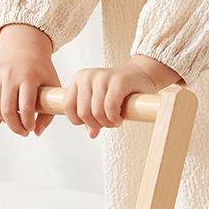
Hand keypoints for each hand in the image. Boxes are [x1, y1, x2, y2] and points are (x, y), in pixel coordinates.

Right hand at [0, 24, 59, 136]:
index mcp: (29, 76)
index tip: (31, 129)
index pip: (26, 107)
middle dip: (15, 126)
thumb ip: (49, 111)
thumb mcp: (52, 87)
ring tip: (14, 123)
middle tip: (23, 131)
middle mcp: (11, 73)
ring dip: (4, 121)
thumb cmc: (40, 71)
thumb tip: (37, 132)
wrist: (26, 53)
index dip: (27, 123)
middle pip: (7, 110)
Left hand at [63, 56, 181, 137]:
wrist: (141, 75)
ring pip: (96, 112)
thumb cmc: (119, 90)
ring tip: (116, 119)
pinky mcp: (118, 81)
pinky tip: (120, 117)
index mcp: (78, 79)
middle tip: (108, 122)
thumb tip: (91, 134)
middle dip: (97, 124)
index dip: (79, 121)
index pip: (67, 106)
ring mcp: (102, 76)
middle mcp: (87, 76)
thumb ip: (91, 117)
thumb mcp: (99, 102)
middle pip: (83, 113)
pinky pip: (110, 108)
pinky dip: (115, 118)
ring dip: (108, 122)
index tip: (93, 121)